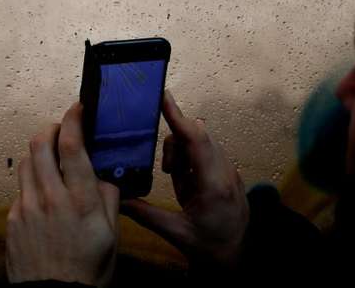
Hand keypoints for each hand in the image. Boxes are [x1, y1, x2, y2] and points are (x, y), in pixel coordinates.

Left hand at [6, 102, 119, 286]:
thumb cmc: (88, 272)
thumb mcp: (112, 236)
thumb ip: (108, 199)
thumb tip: (104, 176)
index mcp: (81, 201)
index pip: (72, 145)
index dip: (73, 119)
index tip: (77, 109)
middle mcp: (50, 198)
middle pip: (41, 143)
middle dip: (51, 129)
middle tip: (62, 130)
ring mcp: (26, 208)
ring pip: (26, 162)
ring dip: (39, 153)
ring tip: (52, 160)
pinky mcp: (12, 219)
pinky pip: (20, 188)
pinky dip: (32, 182)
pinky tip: (44, 195)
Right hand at [120, 90, 248, 265]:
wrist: (237, 258)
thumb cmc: (209, 248)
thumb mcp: (175, 232)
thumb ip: (144, 213)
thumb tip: (117, 198)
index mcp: (213, 185)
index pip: (196, 140)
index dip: (178, 116)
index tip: (164, 96)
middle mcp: (225, 172)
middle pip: (196, 135)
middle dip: (175, 144)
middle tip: (167, 171)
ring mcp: (229, 170)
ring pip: (201, 141)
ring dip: (182, 152)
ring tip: (175, 178)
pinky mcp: (227, 172)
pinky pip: (205, 151)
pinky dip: (189, 158)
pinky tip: (185, 180)